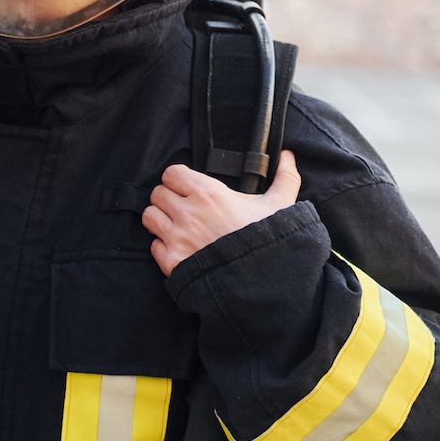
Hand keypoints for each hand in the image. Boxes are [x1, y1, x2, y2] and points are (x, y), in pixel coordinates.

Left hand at [141, 150, 301, 275]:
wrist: (268, 284)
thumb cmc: (271, 242)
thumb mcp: (281, 206)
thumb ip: (284, 178)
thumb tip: (289, 156)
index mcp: (208, 194)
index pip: (171, 173)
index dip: (178, 179)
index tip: (187, 187)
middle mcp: (188, 213)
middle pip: (158, 194)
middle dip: (168, 199)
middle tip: (183, 208)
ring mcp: (177, 238)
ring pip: (150, 217)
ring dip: (161, 220)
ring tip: (177, 226)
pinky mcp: (173, 262)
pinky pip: (153, 246)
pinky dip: (163, 246)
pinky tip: (181, 248)